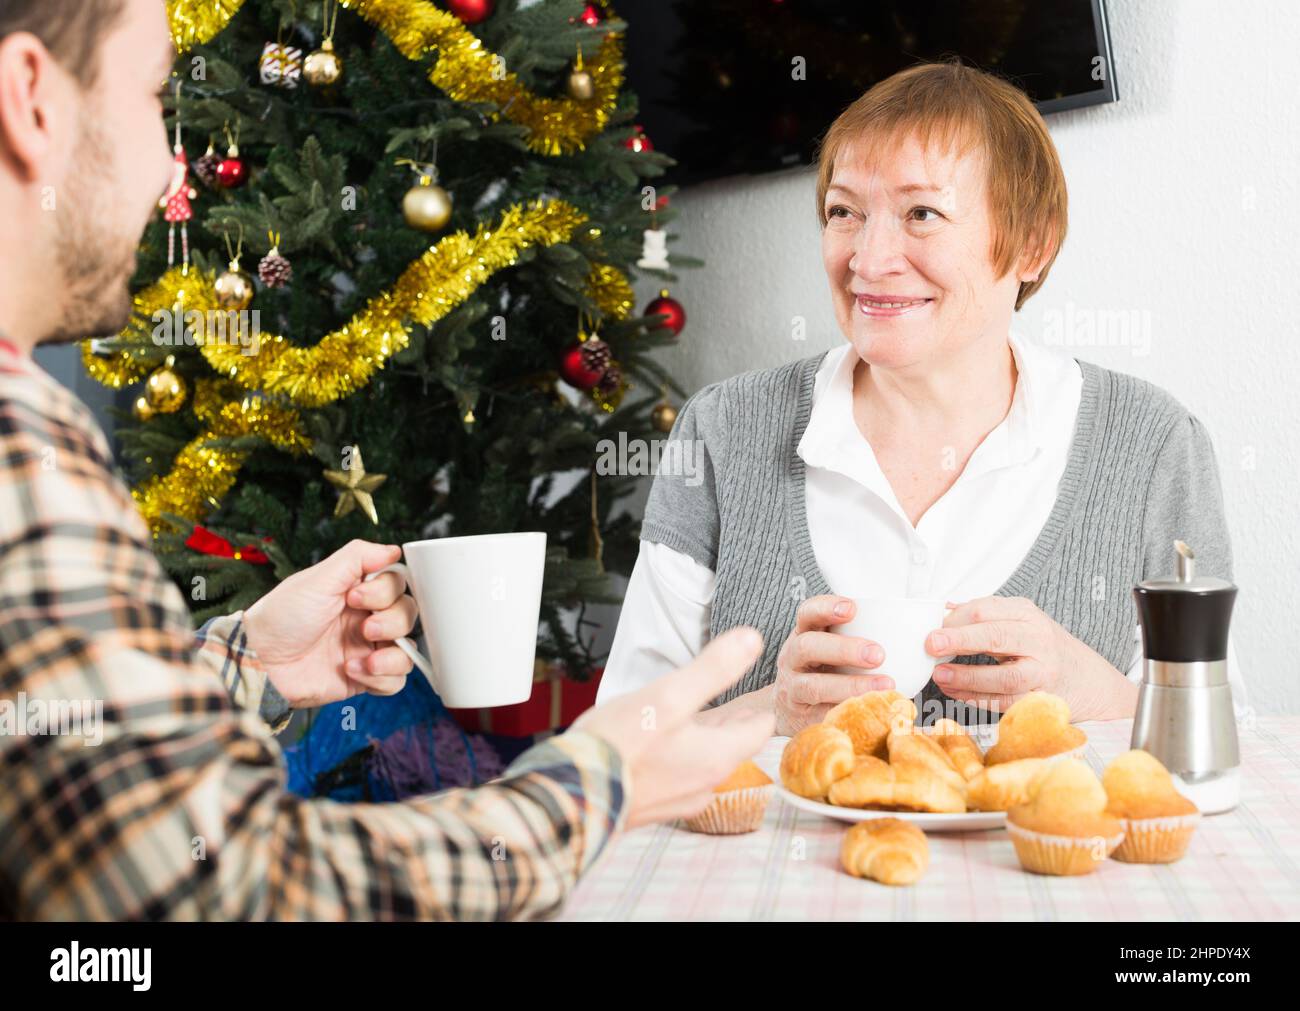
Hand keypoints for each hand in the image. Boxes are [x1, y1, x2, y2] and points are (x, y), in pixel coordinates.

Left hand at [242, 540, 419, 708]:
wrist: (261, 664)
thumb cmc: (281, 618)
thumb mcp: (317, 578)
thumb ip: (358, 557)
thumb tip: (394, 549)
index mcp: (357, 591)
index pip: (398, 584)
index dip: (387, 590)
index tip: (356, 596)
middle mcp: (366, 618)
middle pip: (408, 614)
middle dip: (393, 622)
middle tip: (365, 627)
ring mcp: (367, 649)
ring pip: (409, 649)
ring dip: (392, 654)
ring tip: (364, 659)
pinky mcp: (365, 678)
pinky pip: (396, 680)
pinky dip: (381, 677)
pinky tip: (352, 670)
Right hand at [573, 628, 775, 828]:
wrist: (567, 795)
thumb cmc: (617, 745)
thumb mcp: (668, 695)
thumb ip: (713, 668)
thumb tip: (752, 639)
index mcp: (716, 757)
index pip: (759, 729)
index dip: (756, 706)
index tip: (753, 690)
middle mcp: (705, 785)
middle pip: (731, 747)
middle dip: (730, 723)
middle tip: (732, 703)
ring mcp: (679, 800)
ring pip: (703, 762)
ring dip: (701, 740)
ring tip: (694, 719)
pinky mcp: (653, 807)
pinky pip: (677, 777)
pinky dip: (676, 758)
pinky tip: (658, 746)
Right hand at [772, 595, 893, 736]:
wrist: (788, 708)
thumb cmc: (822, 669)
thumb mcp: (828, 645)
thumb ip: (855, 633)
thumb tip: (913, 625)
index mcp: (802, 634)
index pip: (807, 613)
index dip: (826, 608)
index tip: (852, 608)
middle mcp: (792, 658)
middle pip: (808, 647)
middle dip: (843, 649)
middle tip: (878, 654)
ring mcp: (793, 689)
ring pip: (814, 686)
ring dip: (851, 685)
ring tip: (886, 685)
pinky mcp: (800, 717)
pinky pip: (821, 716)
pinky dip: (847, 712)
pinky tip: (872, 710)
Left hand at [925, 595, 1136, 720]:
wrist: (1087, 680)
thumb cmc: (1044, 648)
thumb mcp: (1018, 621)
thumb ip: (983, 616)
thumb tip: (943, 611)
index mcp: (1027, 615)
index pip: (986, 610)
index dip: (954, 619)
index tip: (930, 626)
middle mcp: (1038, 640)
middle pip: (995, 635)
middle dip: (959, 638)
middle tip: (931, 643)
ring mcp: (1042, 672)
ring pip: (1004, 675)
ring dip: (967, 675)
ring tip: (940, 674)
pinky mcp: (1040, 700)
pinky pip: (1005, 701)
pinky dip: (976, 698)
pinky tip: (956, 692)